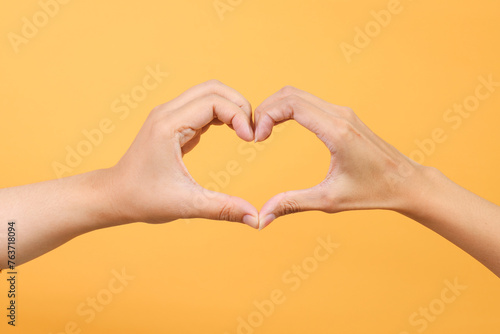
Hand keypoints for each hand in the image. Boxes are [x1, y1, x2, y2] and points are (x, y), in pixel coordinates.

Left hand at [105, 80, 258, 227]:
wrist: (115, 195)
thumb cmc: (143, 199)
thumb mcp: (186, 205)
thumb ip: (223, 209)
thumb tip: (256, 219)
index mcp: (169, 126)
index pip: (214, 102)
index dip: (239, 116)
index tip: (251, 140)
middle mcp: (167, 113)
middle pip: (213, 88)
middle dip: (239, 105)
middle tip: (252, 132)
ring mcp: (168, 115)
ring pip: (208, 93)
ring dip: (231, 107)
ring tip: (245, 132)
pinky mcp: (172, 122)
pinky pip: (201, 106)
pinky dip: (221, 114)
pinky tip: (231, 132)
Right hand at [254, 86, 423, 228]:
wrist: (406, 182)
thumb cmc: (373, 191)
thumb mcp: (329, 200)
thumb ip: (292, 204)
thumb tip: (261, 218)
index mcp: (336, 131)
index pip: (291, 104)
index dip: (266, 115)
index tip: (256, 138)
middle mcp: (339, 115)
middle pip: (290, 93)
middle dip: (265, 109)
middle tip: (254, 133)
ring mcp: (343, 113)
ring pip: (299, 94)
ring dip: (276, 107)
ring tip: (263, 131)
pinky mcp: (344, 116)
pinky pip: (309, 102)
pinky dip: (289, 109)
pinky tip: (280, 127)